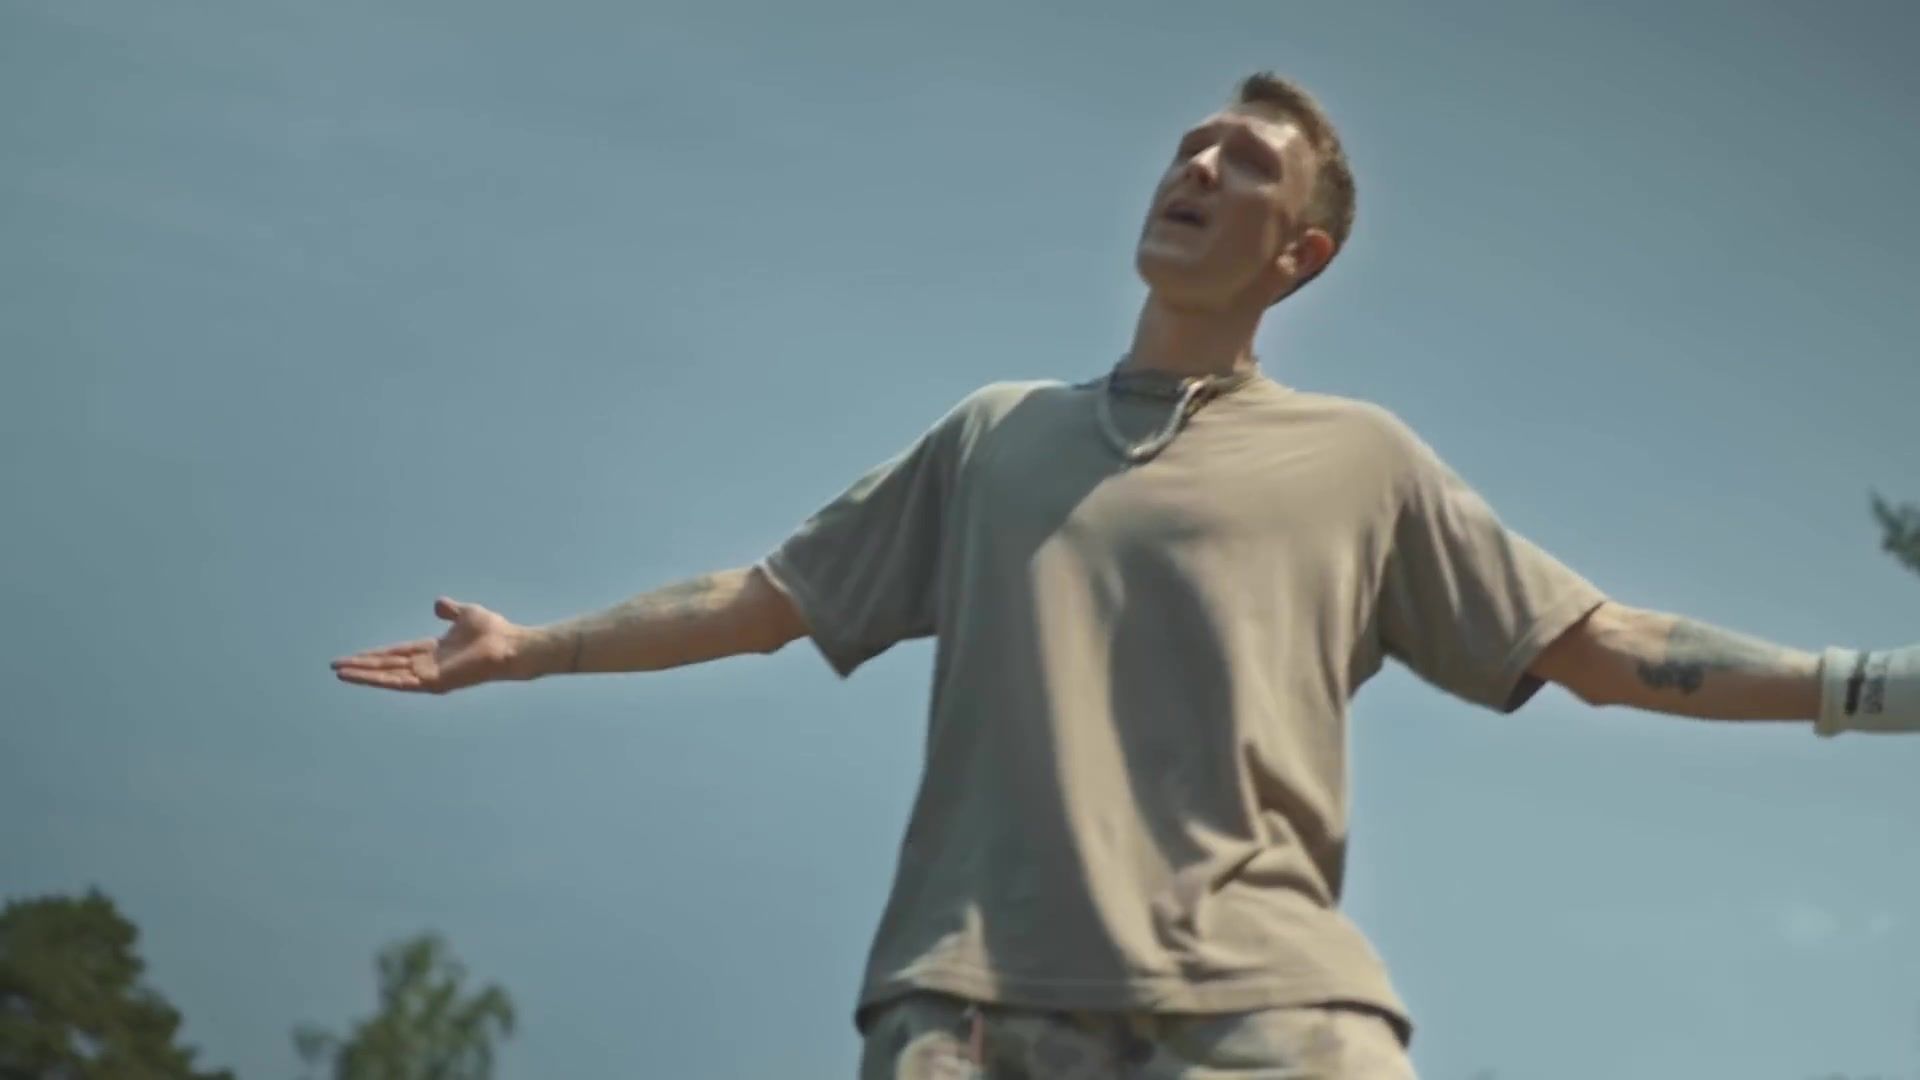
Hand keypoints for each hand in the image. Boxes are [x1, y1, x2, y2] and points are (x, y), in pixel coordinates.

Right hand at [331, 597, 531, 693]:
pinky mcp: (433, 683)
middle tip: (336, 667)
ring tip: (339, 673)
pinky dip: (378, 680)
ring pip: (388, 676)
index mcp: (432, 652)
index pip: (396, 654)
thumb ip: (450, 611)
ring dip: (363, 675)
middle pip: (387, 666)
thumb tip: (439, 603)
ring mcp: (430, 676)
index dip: (374, 655)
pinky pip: (399, 681)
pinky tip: (359, 677)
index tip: (353, 656)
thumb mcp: (466, 614)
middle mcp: (428, 666)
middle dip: (362, 667)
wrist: (509, 645)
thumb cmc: (494, 631)